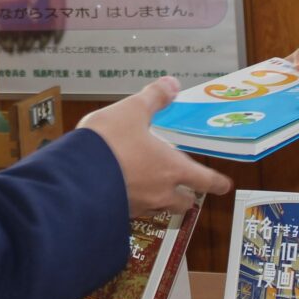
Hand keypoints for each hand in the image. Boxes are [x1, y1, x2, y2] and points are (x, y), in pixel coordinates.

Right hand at [77, 76, 232, 215]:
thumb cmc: (109, 144)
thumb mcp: (132, 111)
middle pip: (183, 203)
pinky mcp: (115, 214)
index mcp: (171, 168)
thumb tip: (171, 84)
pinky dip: (133, 203)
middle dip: (187, 197)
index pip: (204, 180)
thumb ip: (153, 98)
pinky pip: (132, 212)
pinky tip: (120, 190)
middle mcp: (159, 193)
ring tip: (151, 189)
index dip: (216, 183)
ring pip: (158, 210)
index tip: (224, 186)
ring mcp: (137, 207)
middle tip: (186, 190)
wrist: (73, 177)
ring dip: (160, 201)